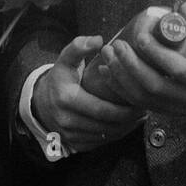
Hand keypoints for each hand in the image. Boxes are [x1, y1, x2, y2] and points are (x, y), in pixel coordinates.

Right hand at [32, 35, 145, 152]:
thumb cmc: (59, 78)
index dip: (122, 109)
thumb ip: (79, 46)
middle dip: (128, 119)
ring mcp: (71, 135)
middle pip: (106, 125)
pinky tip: (126, 125)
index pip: (101, 109)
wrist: (41, 103)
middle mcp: (67, 120)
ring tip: (139, 116)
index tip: (138, 101)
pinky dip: (115, 135)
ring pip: (105, 136)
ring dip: (125, 128)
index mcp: (66, 98)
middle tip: (144, 109)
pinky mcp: (76, 145)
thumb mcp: (65, 59)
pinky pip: (100, 143)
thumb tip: (99, 40)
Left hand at [97, 3, 185, 117]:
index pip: (177, 69)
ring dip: (120, 77)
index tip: (140, 35)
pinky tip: (108, 72)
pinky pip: (139, 103)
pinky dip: (120, 88)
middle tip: (117, 44)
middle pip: (153, 86)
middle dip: (130, 65)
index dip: (156, 53)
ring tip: (107, 55)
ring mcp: (175, 109)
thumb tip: (182, 6)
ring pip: (142, 97)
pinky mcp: (165, 112)